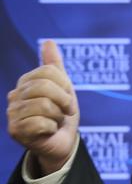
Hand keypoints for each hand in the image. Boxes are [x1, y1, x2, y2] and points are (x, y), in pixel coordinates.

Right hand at [7, 40, 79, 174]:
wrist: (63, 142)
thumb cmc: (62, 114)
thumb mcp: (64, 88)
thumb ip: (55, 66)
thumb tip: (49, 41)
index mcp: (26, 82)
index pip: (49, 72)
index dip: (65, 86)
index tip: (68, 98)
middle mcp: (15, 96)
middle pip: (45, 87)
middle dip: (64, 101)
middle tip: (66, 111)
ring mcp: (13, 114)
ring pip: (44, 106)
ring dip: (58, 116)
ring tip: (55, 121)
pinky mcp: (15, 131)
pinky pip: (41, 123)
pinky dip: (52, 128)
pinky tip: (48, 131)